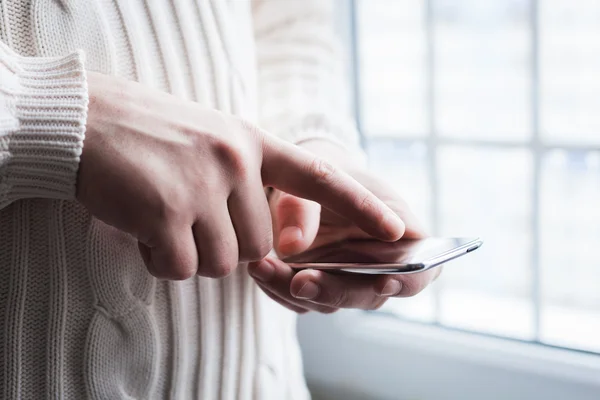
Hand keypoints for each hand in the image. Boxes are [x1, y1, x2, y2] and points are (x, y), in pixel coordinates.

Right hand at [76, 73, 404, 279]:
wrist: (81, 120)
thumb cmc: (144, 133)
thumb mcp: (208, 139)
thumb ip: (243, 180)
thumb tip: (261, 238)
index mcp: (251, 141)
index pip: (319, 177)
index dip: (359, 206)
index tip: (395, 229)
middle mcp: (235, 162)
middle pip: (260, 243)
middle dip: (227, 246)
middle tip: (186, 219)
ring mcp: (203, 186)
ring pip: (224, 262)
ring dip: (191, 254)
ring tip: (159, 218)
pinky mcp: (168, 213)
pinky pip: (181, 269)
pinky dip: (160, 262)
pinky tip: (141, 230)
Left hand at [248, 140, 439, 312]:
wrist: (303, 176)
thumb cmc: (326, 172)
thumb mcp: (315, 175)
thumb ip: (303, 209)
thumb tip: (289, 248)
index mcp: (401, 235)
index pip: (421, 270)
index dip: (409, 281)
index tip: (384, 281)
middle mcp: (377, 266)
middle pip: (368, 295)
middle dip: (334, 291)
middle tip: (301, 281)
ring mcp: (345, 279)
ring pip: (326, 301)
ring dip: (293, 290)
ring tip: (261, 267)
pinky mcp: (315, 285)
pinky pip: (297, 298)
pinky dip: (276, 287)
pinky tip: (258, 267)